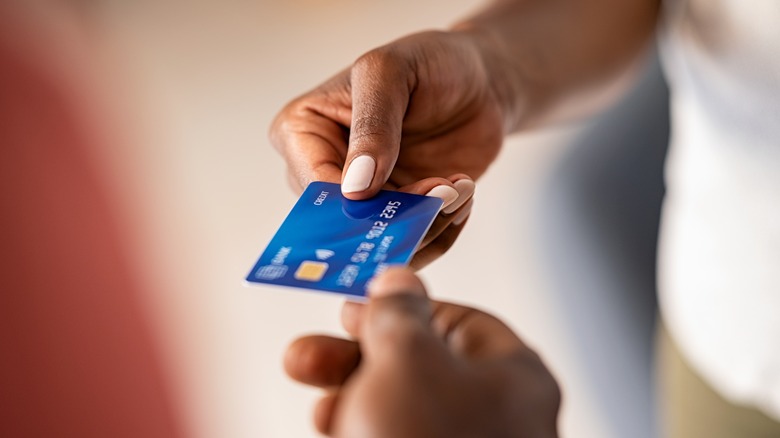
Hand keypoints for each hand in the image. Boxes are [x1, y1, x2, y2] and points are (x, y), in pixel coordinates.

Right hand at [270, 30, 507, 267]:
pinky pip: (417, 243)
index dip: (356, 204)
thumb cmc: (427, 62)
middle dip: (398, 217)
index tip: (405, 198)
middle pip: (347, 223)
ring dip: (430, 223)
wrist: (478, 81)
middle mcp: (325, 172)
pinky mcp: (401, 213)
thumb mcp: (390, 73)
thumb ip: (372, 124)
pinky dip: (445, 227)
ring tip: (459, 186)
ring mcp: (365, 198)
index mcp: (303, 133)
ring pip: (384, 240)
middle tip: (444, 192)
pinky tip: (463, 193)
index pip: (315, 186)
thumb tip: (355, 187)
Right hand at [284, 268, 560, 437]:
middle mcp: (496, 415)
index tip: (356, 306)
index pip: (458, 321)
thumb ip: (399, 311)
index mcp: (511, 375)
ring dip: (347, 389)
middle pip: (420, 364)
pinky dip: (357, 426)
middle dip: (356, 352)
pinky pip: (393, 436)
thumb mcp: (406, 359)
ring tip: (308, 384)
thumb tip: (398, 278)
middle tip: (310, 350)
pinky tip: (329, 425)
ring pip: (400, 405)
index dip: (403, 307)